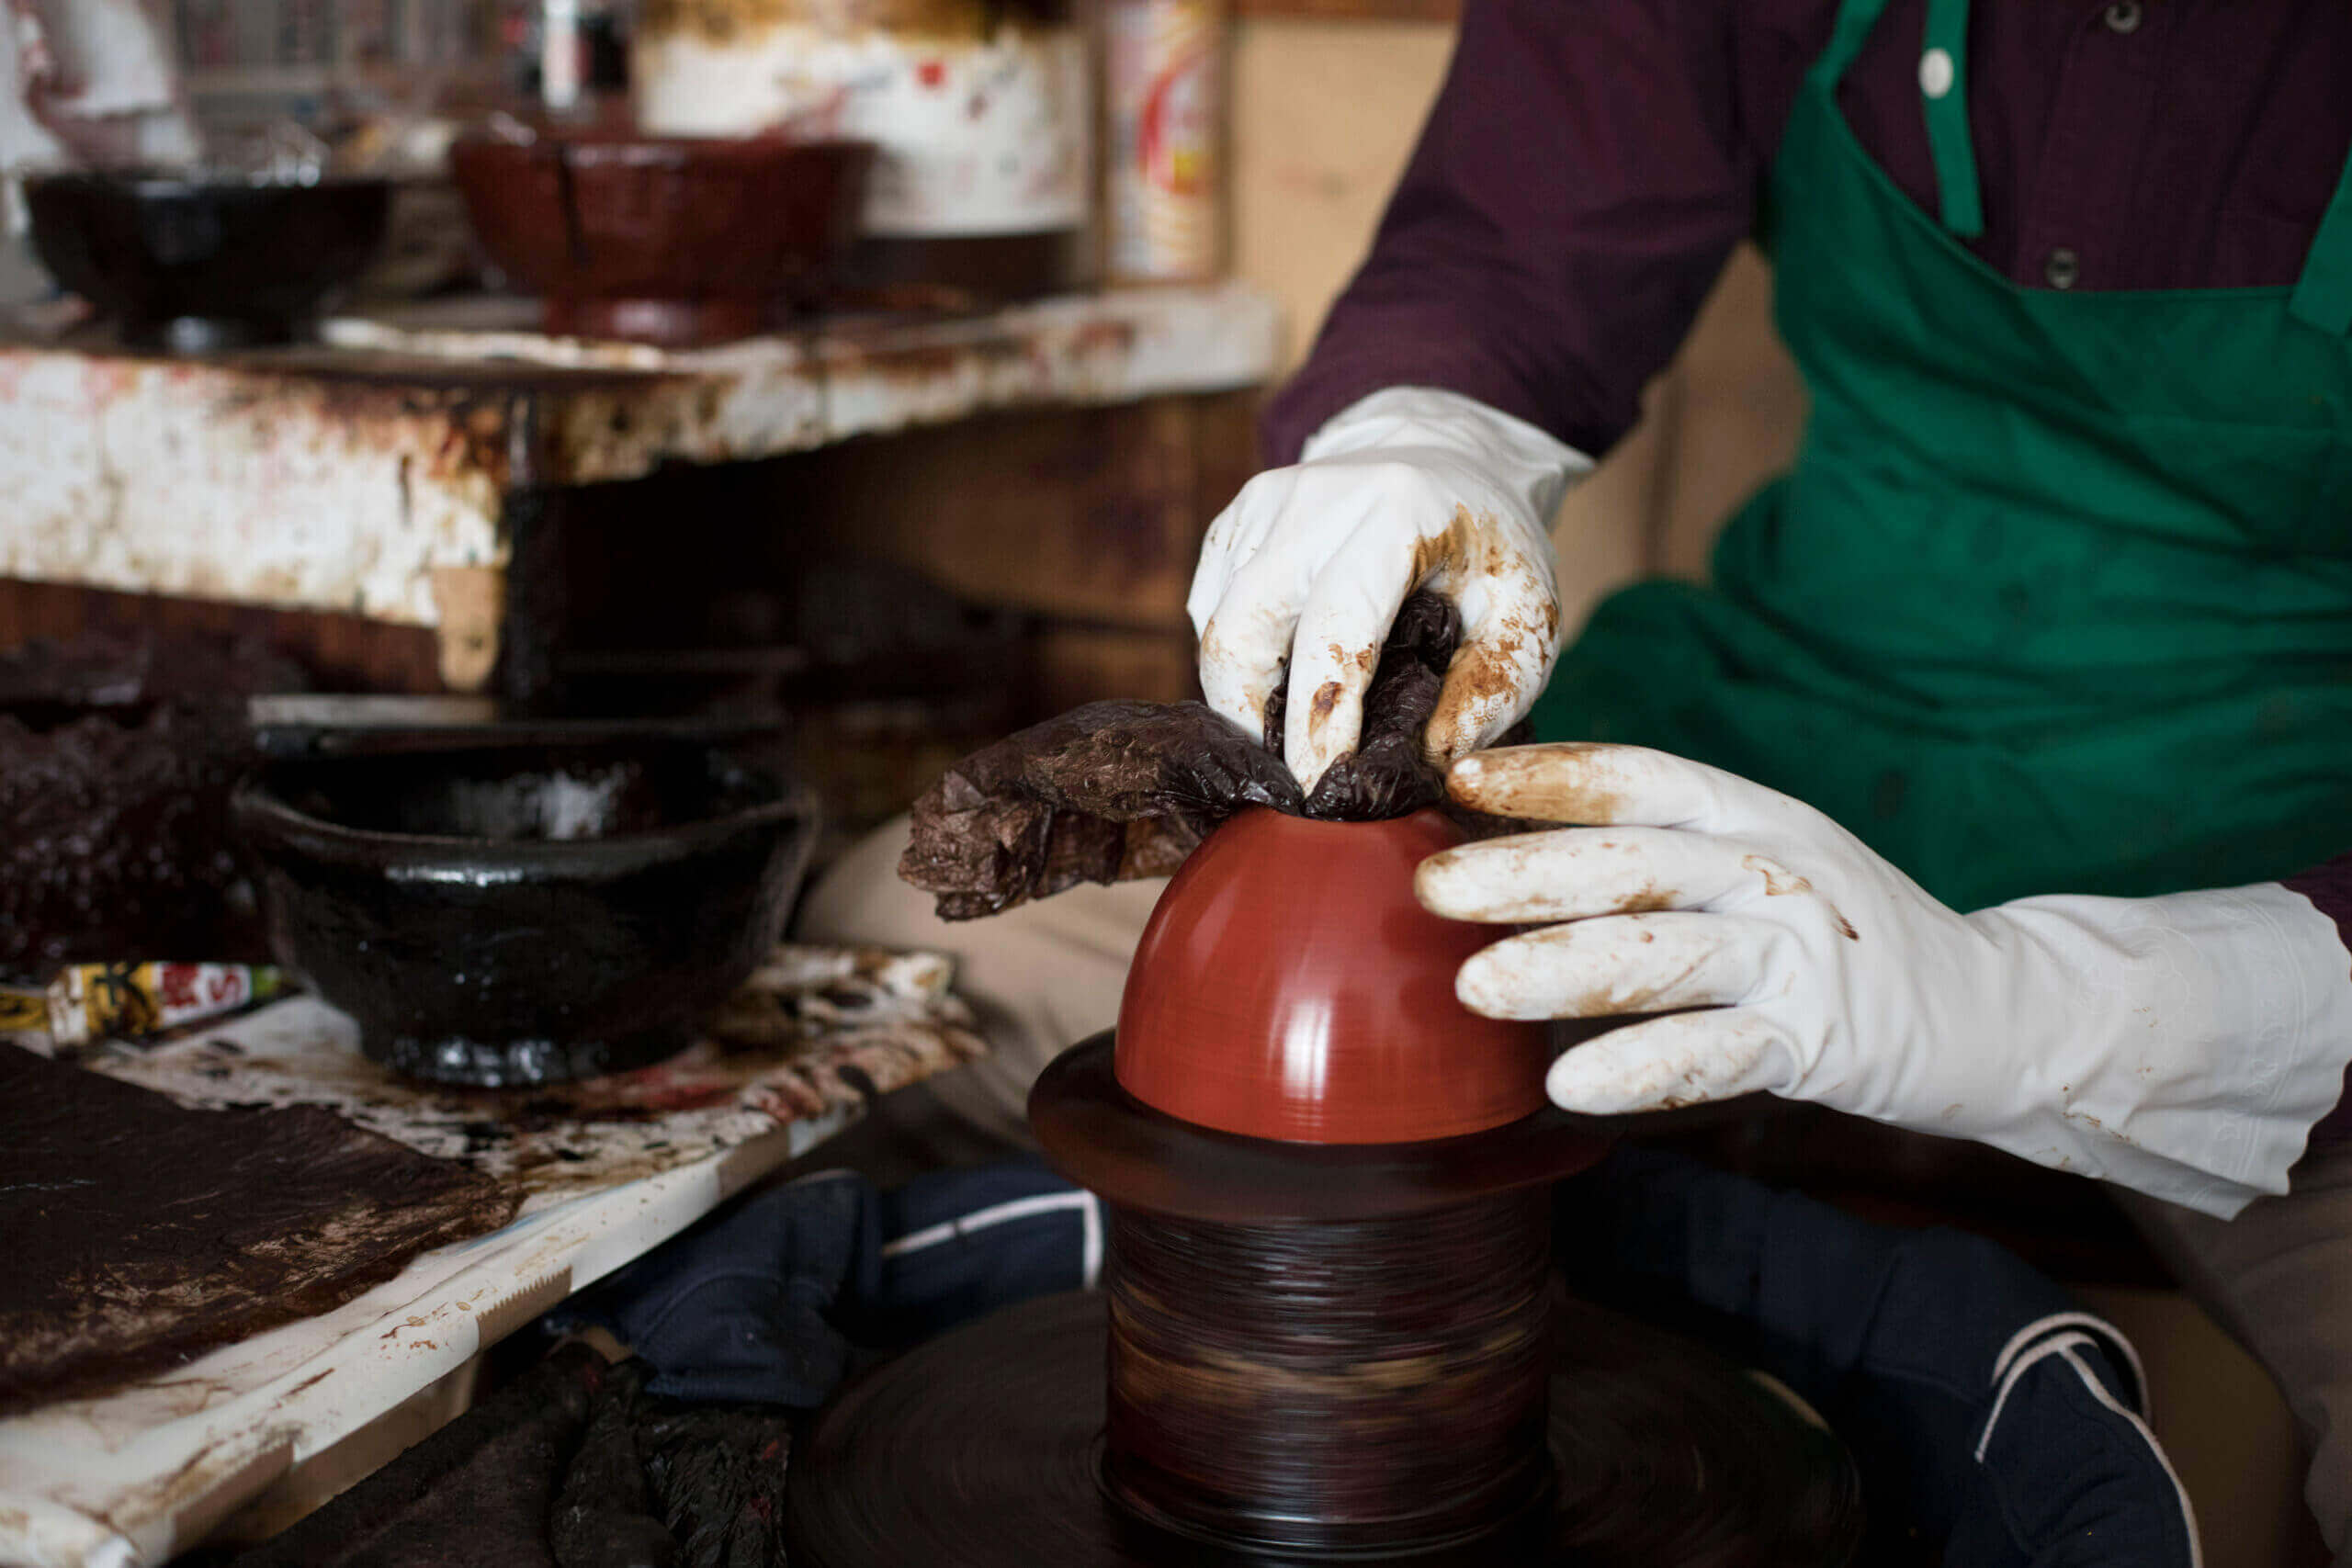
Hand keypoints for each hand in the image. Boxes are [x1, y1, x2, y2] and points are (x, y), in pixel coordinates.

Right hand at [1186, 389, 1589, 793]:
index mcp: (1396, 514)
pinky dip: (1233, 658)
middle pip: (1241, 630)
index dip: (1316, 721)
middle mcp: (1317, 497)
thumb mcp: (1526, 615)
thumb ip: (1487, 693)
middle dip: (1249, 722)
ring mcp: (1267, 500)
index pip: (1334, 631)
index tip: (1314, 793)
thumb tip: (1425, 767)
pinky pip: (1209, 606)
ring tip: (1284, 741)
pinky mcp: (1238, 514)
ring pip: (1215, 624)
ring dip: (1238, 695)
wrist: (1452, 461)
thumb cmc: (1489, 552)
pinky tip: (1278, 682)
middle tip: (1282, 786)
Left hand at [1415, 743, 2351, 1217]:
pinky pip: (1719, 1052)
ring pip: (1669, 954)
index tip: (1457, 777)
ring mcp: (1800, 955)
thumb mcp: (1753, 864)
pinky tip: (1571, 1083)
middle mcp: (1773, 869)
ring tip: (1476, 988)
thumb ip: (1652, 856)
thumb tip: (1496, 846)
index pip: (1640, 780)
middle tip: (1432, 889)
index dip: (1549, 775)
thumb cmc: (1828, 935)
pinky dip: (1645, 1067)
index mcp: (1750, 815)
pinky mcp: (1823, 1041)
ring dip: (1567, 969)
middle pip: (1637, 862)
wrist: (1990, 1009)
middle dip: (1527, 872)